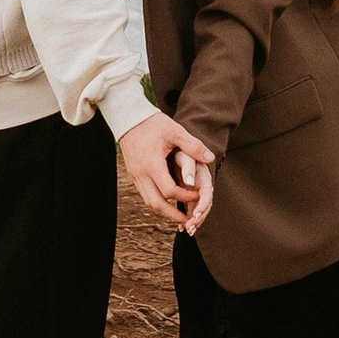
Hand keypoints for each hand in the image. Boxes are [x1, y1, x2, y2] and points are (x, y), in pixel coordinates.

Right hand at [118, 110, 213, 232]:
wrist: (128, 118)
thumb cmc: (153, 123)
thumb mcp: (175, 131)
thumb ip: (193, 146)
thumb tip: (210, 158)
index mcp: (152, 164)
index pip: (169, 191)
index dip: (185, 196)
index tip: (197, 194)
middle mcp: (142, 174)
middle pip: (157, 204)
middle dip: (173, 215)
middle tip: (189, 220)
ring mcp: (136, 176)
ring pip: (149, 202)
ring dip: (165, 212)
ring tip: (180, 217)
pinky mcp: (134, 175)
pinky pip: (145, 195)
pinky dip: (157, 203)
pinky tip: (168, 203)